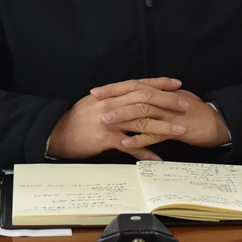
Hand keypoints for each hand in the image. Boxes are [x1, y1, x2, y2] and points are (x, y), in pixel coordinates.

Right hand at [47, 77, 186, 160]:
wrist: (56, 133)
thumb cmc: (75, 120)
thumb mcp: (94, 103)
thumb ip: (112, 98)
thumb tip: (129, 97)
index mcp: (110, 94)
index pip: (140, 84)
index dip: (159, 83)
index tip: (176, 84)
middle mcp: (112, 104)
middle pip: (145, 99)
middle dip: (168, 102)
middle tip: (185, 105)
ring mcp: (109, 120)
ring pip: (142, 121)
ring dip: (164, 126)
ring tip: (180, 130)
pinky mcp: (106, 138)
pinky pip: (130, 146)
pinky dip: (145, 152)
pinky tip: (157, 157)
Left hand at [102, 87, 231, 151]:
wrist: (217, 123)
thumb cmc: (195, 114)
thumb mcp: (173, 103)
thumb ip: (156, 101)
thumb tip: (136, 100)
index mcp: (161, 92)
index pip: (134, 85)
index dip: (115, 88)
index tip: (97, 91)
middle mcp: (164, 100)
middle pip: (135, 95)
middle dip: (114, 98)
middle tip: (95, 102)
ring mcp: (169, 114)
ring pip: (143, 112)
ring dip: (123, 116)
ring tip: (106, 121)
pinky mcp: (176, 129)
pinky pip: (155, 134)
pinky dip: (139, 139)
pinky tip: (126, 144)